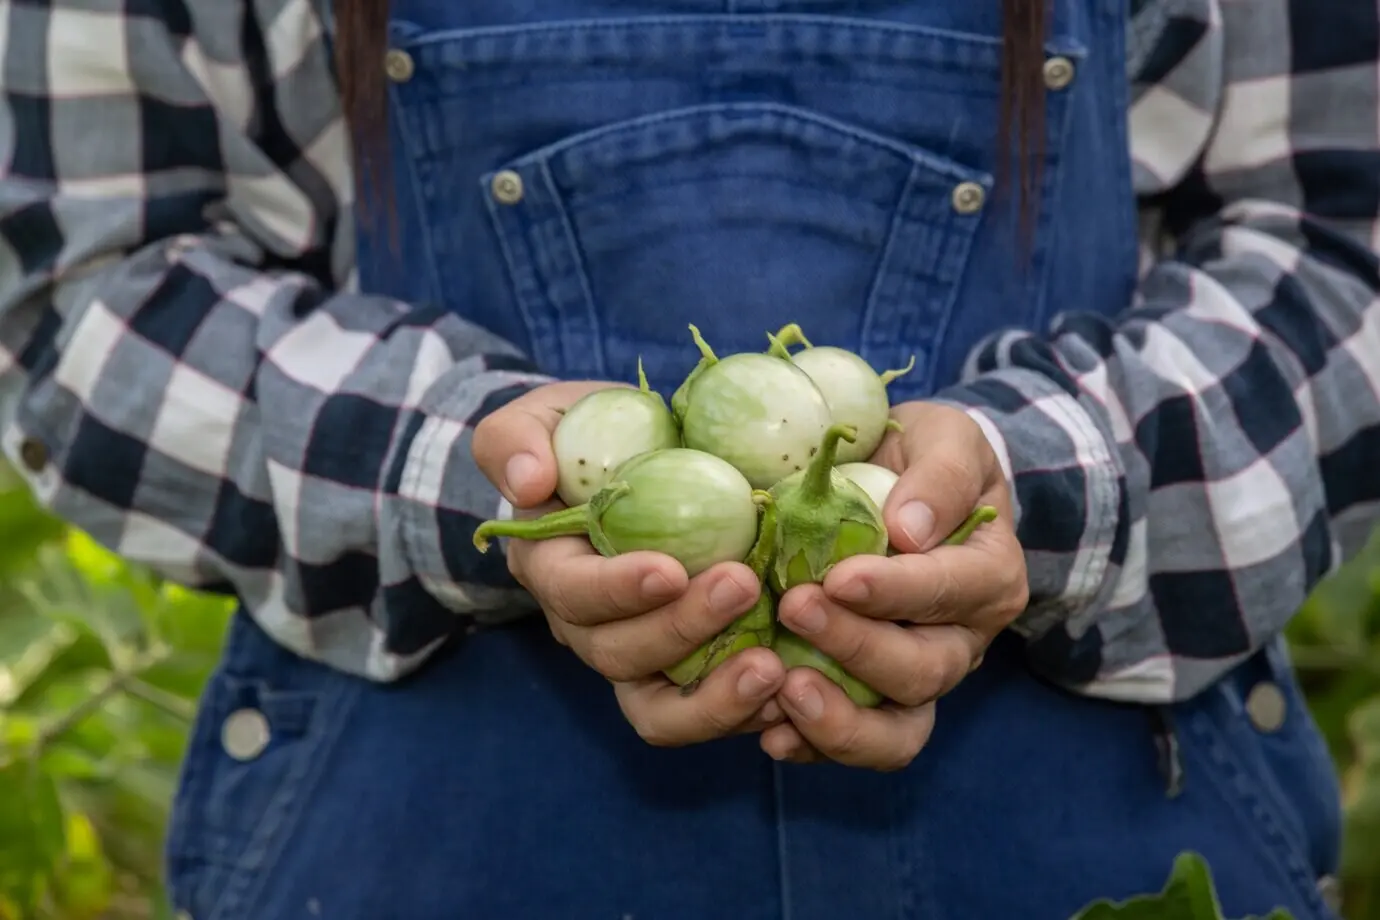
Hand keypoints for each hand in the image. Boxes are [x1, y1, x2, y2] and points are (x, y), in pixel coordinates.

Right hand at [472, 381, 786, 745]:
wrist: (636, 464)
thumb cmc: (587, 438)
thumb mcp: (541, 420)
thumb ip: (515, 440)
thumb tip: (528, 484)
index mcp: (551, 567)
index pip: (572, 593)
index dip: (617, 591)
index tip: (669, 570)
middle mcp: (588, 626)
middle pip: (620, 655)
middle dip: (681, 630)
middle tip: (744, 586)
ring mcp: (640, 656)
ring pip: (660, 708)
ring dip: (715, 697)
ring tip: (773, 668)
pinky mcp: (688, 673)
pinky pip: (708, 711)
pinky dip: (747, 710)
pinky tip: (792, 689)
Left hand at [760, 401, 1027, 769]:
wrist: (903, 483)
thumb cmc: (925, 456)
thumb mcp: (947, 439)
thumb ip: (940, 475)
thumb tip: (909, 529)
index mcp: (986, 577)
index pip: (949, 591)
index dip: (895, 591)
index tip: (839, 577)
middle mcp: (961, 640)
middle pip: (922, 671)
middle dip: (856, 647)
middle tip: (793, 607)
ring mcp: (917, 678)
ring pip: (898, 730)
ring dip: (841, 720)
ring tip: (784, 691)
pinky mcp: (873, 700)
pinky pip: (853, 741)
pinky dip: (813, 744)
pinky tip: (770, 734)